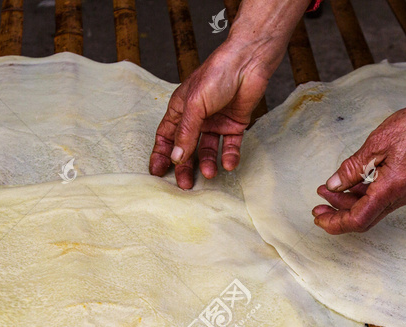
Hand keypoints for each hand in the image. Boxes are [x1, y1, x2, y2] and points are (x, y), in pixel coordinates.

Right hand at [149, 46, 269, 188]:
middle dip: (185, 166)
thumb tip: (176, 158)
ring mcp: (216, 122)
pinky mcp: (235, 125)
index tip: (157, 172)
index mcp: (181, 109)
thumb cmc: (217, 74)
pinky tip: (229, 165)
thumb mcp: (195, 104)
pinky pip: (230, 146)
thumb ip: (186, 132)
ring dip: (207, 163)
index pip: (166, 136)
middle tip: (184, 185)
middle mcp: (197, 118)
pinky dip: (229, 156)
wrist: (248, 62)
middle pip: (186, 148)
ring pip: (208, 149)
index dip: (161, 154)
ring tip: (209, 174)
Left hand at [313, 54, 405, 233]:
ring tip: (330, 189)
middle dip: (338, 213)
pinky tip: (352, 183)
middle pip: (364, 217)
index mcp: (391, 188)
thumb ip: (352, 168)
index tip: (318, 216)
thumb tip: (334, 185)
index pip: (358, 219)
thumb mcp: (376, 144)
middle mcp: (401, 197)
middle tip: (318, 203)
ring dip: (350, 202)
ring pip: (373, 208)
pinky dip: (364, 194)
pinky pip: (382, 198)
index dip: (335, 222)